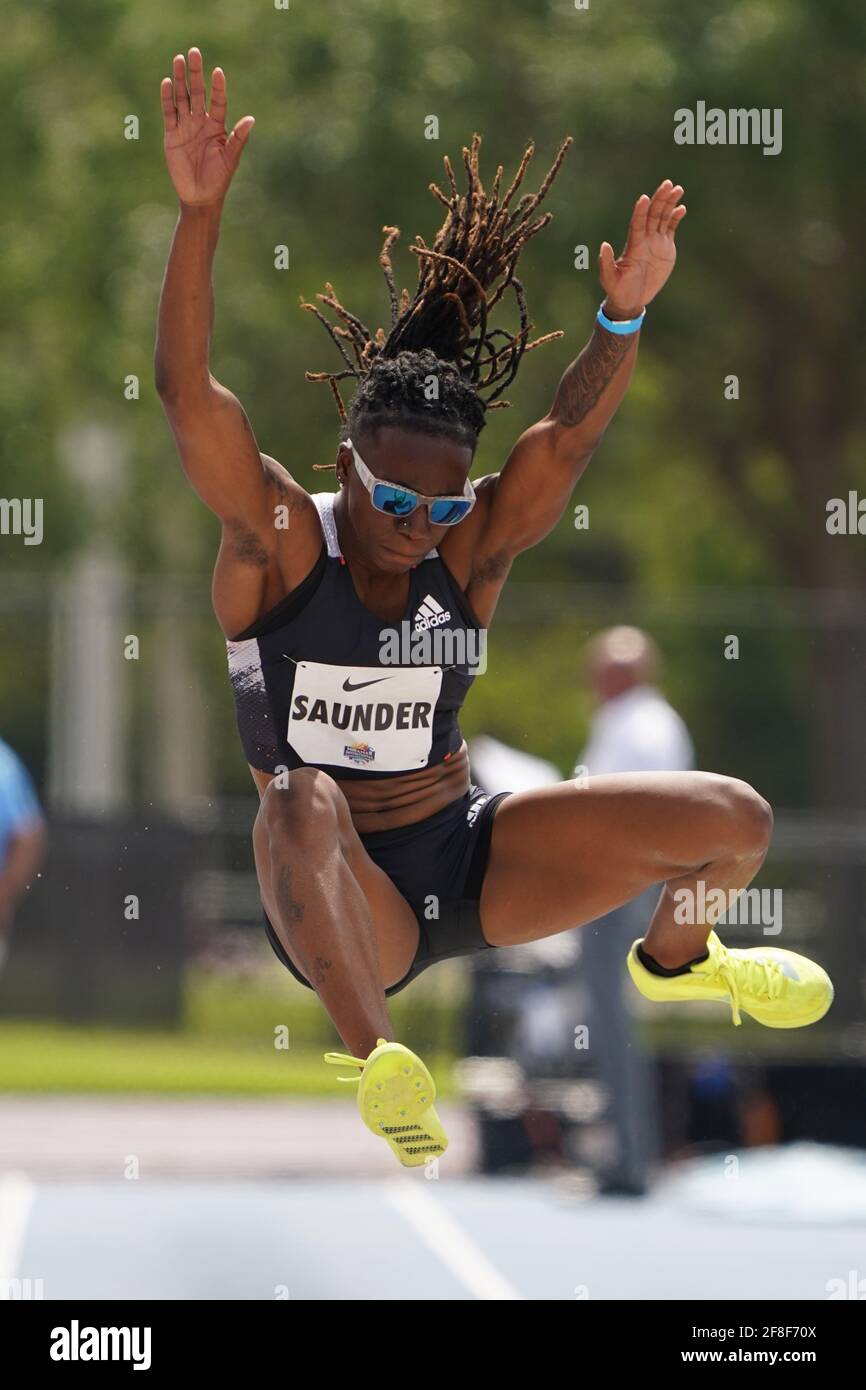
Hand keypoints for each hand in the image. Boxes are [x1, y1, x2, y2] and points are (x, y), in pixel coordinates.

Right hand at [161, 48, 254, 206]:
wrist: (199, 197)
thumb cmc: (219, 180)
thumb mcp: (231, 159)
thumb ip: (238, 138)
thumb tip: (252, 119)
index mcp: (217, 127)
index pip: (217, 101)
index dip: (217, 87)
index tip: (217, 71)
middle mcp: (201, 122)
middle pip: (198, 92)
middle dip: (195, 73)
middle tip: (194, 52)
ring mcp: (185, 126)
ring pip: (182, 97)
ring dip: (179, 79)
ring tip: (178, 59)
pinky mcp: (171, 134)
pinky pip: (169, 112)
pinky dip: (167, 98)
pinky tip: (166, 82)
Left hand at [599, 180, 685, 316]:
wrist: (631, 298)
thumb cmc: (618, 289)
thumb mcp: (609, 279)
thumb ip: (606, 263)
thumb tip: (604, 245)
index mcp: (633, 245)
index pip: (637, 223)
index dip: (640, 211)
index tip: (644, 198)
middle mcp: (644, 239)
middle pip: (653, 214)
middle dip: (660, 199)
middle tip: (667, 184)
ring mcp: (655, 241)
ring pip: (663, 217)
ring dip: (670, 203)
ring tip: (677, 189)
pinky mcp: (665, 247)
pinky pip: (670, 228)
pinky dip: (675, 217)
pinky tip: (681, 208)